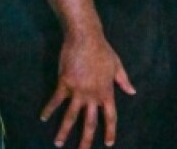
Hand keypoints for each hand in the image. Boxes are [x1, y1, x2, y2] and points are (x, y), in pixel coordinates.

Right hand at [41, 29, 134, 148]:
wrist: (85, 38)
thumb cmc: (103, 50)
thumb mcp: (117, 65)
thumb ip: (123, 81)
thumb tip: (132, 91)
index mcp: (106, 91)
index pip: (110, 115)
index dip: (110, 130)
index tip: (108, 143)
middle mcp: (93, 95)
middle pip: (90, 122)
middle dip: (86, 139)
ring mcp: (78, 91)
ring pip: (70, 116)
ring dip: (63, 131)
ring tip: (58, 143)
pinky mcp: (64, 84)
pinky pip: (56, 100)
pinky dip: (49, 110)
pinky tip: (43, 117)